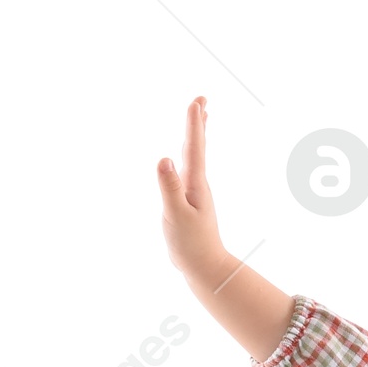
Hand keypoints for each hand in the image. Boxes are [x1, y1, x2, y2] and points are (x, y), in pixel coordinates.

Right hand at [157, 95, 225, 282]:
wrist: (203, 268)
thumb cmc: (190, 244)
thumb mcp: (175, 215)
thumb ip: (169, 187)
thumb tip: (163, 159)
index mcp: (194, 184)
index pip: (193, 148)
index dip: (193, 124)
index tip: (196, 102)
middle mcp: (197, 184)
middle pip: (197, 147)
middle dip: (198, 122)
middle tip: (202, 99)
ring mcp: (193, 193)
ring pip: (194, 156)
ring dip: (196, 135)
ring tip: (199, 117)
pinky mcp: (188, 202)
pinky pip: (188, 170)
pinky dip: (188, 155)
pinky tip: (184, 156)